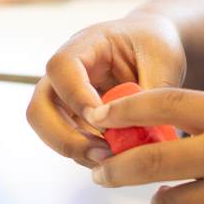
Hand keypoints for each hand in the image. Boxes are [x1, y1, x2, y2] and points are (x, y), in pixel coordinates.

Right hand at [27, 13, 187, 165]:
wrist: (152, 47)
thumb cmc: (154, 45)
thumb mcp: (163, 61)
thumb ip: (153, 94)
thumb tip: (147, 132)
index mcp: (85, 44)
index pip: (62, 68)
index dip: (76, 97)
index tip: (102, 120)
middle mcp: (65, 72)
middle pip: (40, 107)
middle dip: (65, 137)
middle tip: (102, 152)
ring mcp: (64, 97)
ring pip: (47, 130)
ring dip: (76, 150)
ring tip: (113, 159)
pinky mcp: (73, 119)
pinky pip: (69, 142)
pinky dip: (87, 155)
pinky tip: (115, 159)